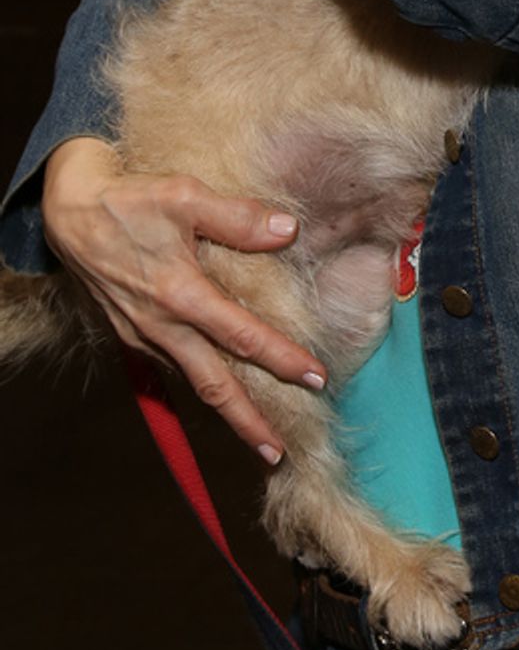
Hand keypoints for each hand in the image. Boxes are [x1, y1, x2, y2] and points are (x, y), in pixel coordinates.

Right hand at [42, 138, 324, 461]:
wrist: (71, 212)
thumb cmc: (130, 200)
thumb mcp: (185, 196)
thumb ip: (238, 217)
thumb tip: (288, 231)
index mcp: (180, 294)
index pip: (242, 336)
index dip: (282, 359)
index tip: (317, 379)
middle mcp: (161, 325)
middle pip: (213, 385)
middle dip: (248, 422)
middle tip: (280, 453)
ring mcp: (143, 335)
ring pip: (191, 382)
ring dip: (224, 411)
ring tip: (257, 436)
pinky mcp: (130, 335)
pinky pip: (170, 368)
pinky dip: (197, 386)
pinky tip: (217, 396)